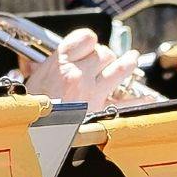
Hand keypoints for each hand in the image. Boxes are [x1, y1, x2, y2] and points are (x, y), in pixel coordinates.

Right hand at [22, 28, 154, 106]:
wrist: (32, 138)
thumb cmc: (30, 112)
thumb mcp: (31, 83)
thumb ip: (44, 69)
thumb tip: (44, 61)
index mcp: (59, 63)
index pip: (86, 38)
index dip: (90, 41)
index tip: (90, 46)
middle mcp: (77, 74)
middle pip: (103, 53)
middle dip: (105, 56)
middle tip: (105, 62)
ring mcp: (92, 92)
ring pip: (119, 68)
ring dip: (127, 63)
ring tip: (132, 59)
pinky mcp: (102, 112)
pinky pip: (128, 101)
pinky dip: (140, 99)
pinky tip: (146, 96)